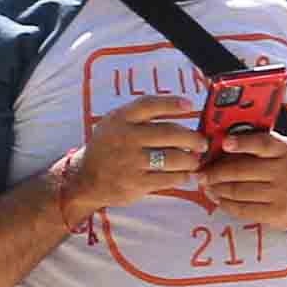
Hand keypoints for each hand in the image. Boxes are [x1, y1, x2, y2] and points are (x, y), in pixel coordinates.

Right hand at [55, 93, 205, 218]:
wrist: (84, 179)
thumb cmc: (108, 147)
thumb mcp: (114, 124)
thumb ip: (140, 117)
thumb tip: (181, 109)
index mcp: (120, 119)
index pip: (150, 105)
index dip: (172, 103)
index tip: (190, 105)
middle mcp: (126, 137)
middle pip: (170, 133)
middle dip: (193, 138)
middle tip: (202, 143)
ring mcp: (131, 161)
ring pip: (173, 157)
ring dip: (190, 159)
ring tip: (194, 160)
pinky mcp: (136, 183)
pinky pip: (168, 178)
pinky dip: (182, 176)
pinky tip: (185, 175)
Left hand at [196, 129, 286, 229]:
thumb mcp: (285, 150)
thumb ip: (261, 144)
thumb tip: (224, 144)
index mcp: (285, 150)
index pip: (262, 143)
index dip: (242, 143)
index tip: (224, 143)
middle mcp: (284, 171)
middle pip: (242, 171)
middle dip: (216, 172)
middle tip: (201, 173)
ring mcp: (280, 194)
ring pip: (239, 191)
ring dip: (217, 189)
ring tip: (207, 186)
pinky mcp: (276, 214)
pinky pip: (243, 209)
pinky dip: (226, 204)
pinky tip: (218, 199)